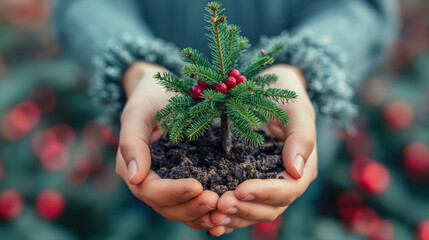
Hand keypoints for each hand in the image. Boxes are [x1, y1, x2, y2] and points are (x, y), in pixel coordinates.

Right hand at [115, 62, 218, 228]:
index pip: (149, 190)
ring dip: (202, 215)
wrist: (165, 90)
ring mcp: (168, 182)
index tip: (197, 187)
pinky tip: (226, 211)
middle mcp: (149, 180)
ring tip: (223, 209)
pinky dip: (208, 211)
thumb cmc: (150, 96)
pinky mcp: (186, 179)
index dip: (172, 193)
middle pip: (166, 207)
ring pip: (181, 210)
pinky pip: (194, 203)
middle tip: (216, 201)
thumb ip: (132, 142)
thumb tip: (134, 176)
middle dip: (191, 207)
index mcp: (132, 167)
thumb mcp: (138, 111)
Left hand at [208, 64, 317, 235]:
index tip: (239, 189)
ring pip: (254, 212)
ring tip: (211, 215)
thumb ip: (302, 137)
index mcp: (301, 167)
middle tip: (219, 205)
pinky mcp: (249, 184)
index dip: (264, 193)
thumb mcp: (296, 108)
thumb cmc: (284, 95)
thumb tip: (296, 171)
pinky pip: (241, 207)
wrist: (267, 90)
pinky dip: (227, 218)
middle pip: (269, 208)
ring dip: (234, 218)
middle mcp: (285, 182)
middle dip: (244, 209)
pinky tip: (209, 222)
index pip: (287, 189)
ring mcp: (266, 186)